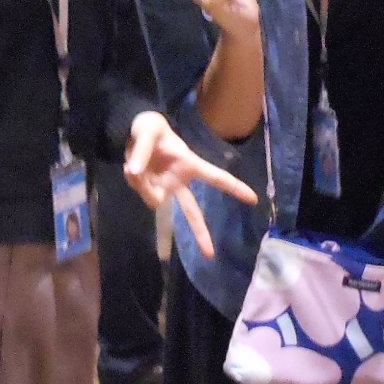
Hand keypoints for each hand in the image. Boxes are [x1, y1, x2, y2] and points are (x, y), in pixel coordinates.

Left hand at [124, 111, 258, 260]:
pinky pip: (141, 192)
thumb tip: (133, 172)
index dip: (234, 187)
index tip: (253, 199)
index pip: (215, 177)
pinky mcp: (149, 189)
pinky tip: (130, 167)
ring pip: (156, 200)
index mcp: (189, 164)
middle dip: (201, 232)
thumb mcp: (147, 132)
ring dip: (142, 184)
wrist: (132, 130)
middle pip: (192, 211)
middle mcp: (179, 181)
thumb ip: (142, 152)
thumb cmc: (150, 128)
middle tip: (210, 254)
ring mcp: (164, 187)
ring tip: (133, 162)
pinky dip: (133, 181)